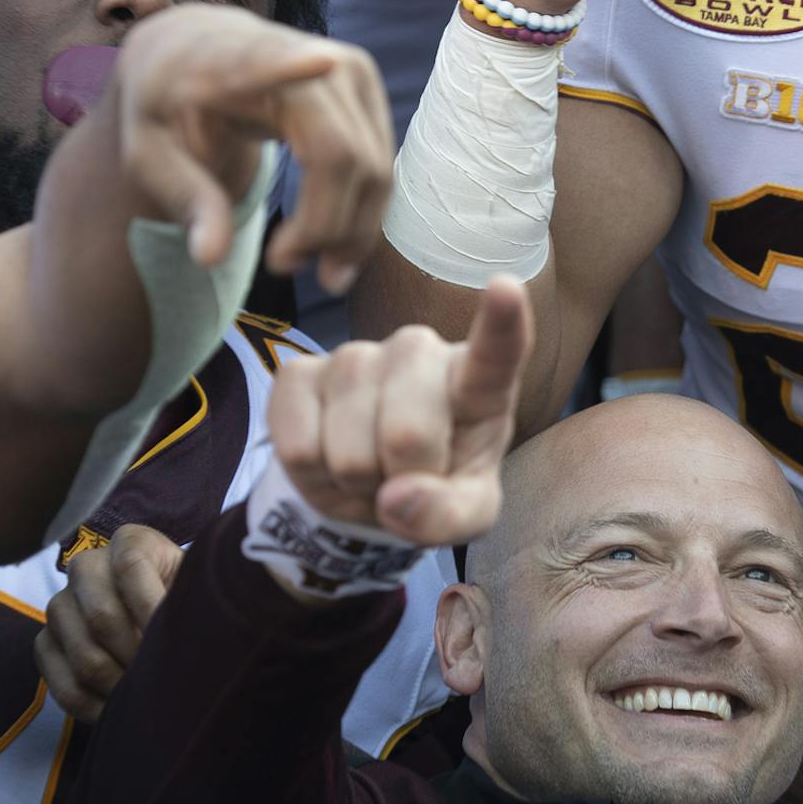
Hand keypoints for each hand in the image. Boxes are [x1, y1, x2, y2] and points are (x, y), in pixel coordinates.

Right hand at [33, 524, 185, 722]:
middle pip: (102, 617)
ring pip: (84, 655)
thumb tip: (192, 636)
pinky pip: (62, 682)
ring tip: (149, 697)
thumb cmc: (188, 603)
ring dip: (120, 685)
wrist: (162, 619)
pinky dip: (94, 706)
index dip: (152, 609)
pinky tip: (120, 711)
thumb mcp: (198, 590)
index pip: (131, 568)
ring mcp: (60, 605)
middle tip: (166, 680)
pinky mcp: (45, 643)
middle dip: (138, 657)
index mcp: (130, 542)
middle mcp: (86, 566)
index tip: (180, 645)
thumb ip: (197, 601)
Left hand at [107, 5, 391, 294]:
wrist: (200, 54)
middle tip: (281, 267)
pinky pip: (380, 166)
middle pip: (344, 155)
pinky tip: (330, 244)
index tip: (320, 60)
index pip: (282, 70)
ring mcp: (352, 72)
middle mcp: (315, 55)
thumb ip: (185, 198)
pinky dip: (361, 215)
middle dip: (325, 226)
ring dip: (351, 232)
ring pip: (375, 169)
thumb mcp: (151, 153)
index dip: (302, 71)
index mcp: (244, 58)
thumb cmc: (170, 108)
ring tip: (311, 267)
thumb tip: (209, 257)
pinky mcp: (370, 91)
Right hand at [268, 278, 531, 544]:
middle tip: (405, 483)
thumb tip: (397, 499)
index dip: (500, 322)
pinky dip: (313, 481)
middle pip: (407, 434)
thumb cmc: (438, 486)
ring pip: (348, 450)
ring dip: (357, 486)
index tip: (504, 287)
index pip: (496, 353)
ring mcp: (356, 356)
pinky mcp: (297, 372)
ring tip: (371, 475)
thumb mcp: (465, 516)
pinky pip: (298, 449)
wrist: (374, 486)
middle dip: (402, 481)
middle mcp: (419, 353)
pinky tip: (330, 462)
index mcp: (478, 386)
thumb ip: (449, 516)